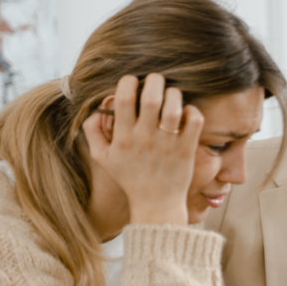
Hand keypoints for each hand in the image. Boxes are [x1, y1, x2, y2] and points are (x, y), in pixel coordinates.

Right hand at [83, 74, 202, 225]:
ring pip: (174, 107)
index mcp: (123, 138)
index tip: (132, 82)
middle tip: (156, 80)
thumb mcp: (102, 158)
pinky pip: (194, 121)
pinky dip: (192, 112)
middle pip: (151, 98)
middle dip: (154, 81)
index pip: (124, 99)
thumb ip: (92, 132)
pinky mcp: (187, 149)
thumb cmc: (129, 178)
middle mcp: (145, 139)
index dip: (128, 82)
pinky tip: (186, 114)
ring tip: (171, 95)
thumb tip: (96, 109)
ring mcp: (168, 144)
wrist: (156, 204)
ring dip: (174, 94)